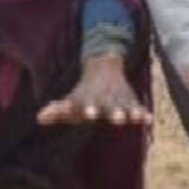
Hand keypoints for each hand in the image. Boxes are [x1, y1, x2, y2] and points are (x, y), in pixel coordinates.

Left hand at [37, 52, 151, 126]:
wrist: (104, 69)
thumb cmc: (83, 93)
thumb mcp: (71, 100)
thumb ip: (58, 110)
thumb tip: (39, 118)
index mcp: (89, 100)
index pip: (88, 105)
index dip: (88, 109)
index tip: (89, 113)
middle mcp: (105, 100)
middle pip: (110, 107)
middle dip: (113, 112)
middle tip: (116, 118)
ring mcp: (119, 101)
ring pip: (125, 107)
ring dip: (129, 112)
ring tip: (134, 118)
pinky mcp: (131, 102)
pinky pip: (139, 107)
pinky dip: (143, 113)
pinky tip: (149, 120)